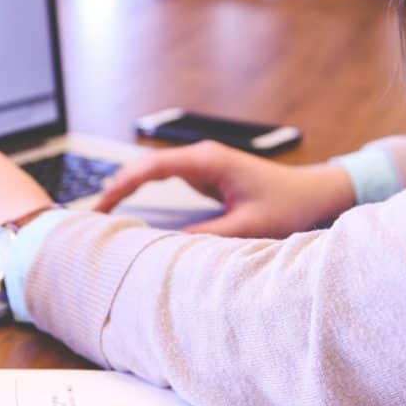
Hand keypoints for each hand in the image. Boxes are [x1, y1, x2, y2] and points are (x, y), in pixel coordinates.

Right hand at [94, 140, 355, 237]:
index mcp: (209, 161)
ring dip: (127, 189)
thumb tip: (166, 248)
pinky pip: (165, 180)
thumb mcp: (248, 227)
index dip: (123, 185)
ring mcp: (202, 164)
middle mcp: (201, 157)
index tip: (101, 206)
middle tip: (91, 216)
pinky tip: (128, 209)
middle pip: (145, 167)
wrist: (314, 193)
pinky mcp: (205, 175)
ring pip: (152, 172)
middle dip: (116, 187)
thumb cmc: (289, 205)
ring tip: (101, 214)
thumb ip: (208, 236)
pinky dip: (143, 192)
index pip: (153, 167)